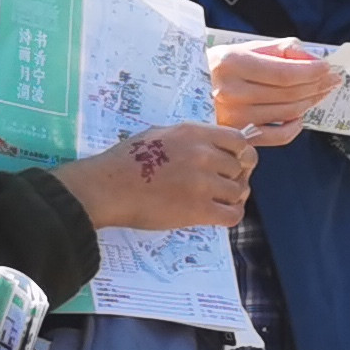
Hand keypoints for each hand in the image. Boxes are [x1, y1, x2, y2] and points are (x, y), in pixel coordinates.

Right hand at [60, 122, 255, 230]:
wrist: (107, 188)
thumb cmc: (126, 162)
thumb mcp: (160, 135)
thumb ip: (191, 139)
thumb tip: (215, 146)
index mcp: (194, 133)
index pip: (240, 140)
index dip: (241, 153)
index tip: (233, 162)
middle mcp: (203, 154)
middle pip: (243, 167)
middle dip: (235, 177)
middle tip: (222, 185)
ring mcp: (202, 182)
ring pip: (239, 191)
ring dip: (231, 198)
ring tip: (216, 200)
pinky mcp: (198, 209)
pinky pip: (233, 215)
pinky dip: (231, 216)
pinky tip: (218, 215)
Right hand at [207, 40, 344, 144]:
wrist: (180, 92)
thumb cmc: (213, 67)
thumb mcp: (237, 49)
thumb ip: (274, 50)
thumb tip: (307, 55)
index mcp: (232, 64)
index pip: (284, 72)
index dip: (311, 72)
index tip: (327, 67)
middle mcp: (233, 91)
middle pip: (289, 93)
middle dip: (317, 85)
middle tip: (333, 79)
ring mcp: (235, 116)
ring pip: (286, 112)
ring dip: (310, 102)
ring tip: (321, 92)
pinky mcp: (237, 134)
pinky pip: (276, 136)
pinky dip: (294, 127)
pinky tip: (300, 116)